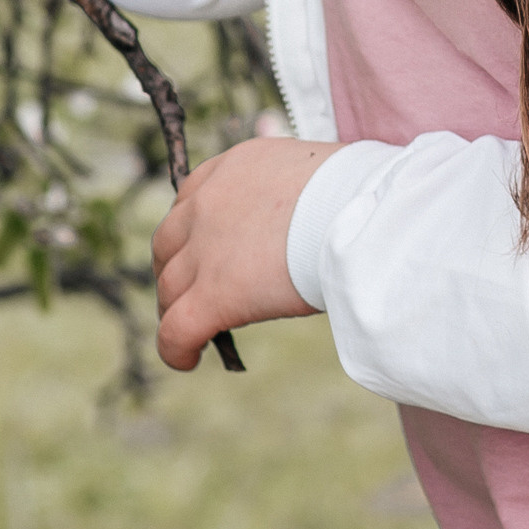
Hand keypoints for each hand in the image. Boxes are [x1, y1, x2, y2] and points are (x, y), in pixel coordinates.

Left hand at [152, 137, 337, 371]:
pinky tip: (187, 359)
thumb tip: (306, 214)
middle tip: (190, 292)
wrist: (360, 213)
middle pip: (169, 245)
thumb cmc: (359, 193)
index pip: (190, 199)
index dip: (192, 232)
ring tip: (191, 332)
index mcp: (232, 168)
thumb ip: (288, 191)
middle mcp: (205, 204)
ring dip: (176, 310)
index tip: (204, 250)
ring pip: (170, 289)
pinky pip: (176, 330)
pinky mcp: (212, 295)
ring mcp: (203, 250)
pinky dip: (175, 348)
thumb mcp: (309, 172)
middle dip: (175, 270)